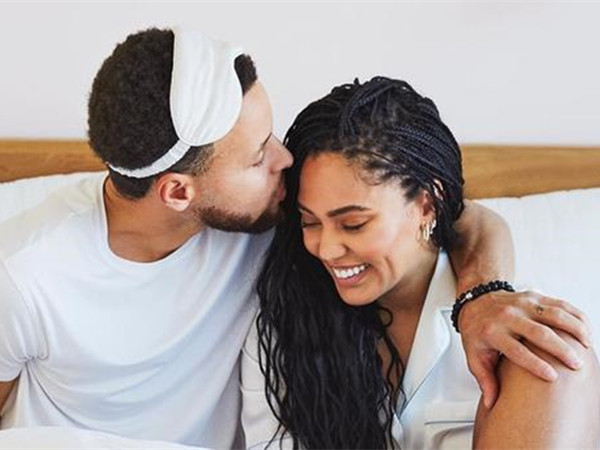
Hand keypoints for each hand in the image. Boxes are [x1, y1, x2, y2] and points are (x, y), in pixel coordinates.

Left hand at [459, 290, 592, 408]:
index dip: (534, 363)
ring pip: (552, 315)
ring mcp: (521, 304)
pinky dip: (575, 315)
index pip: (516, 350)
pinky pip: (558, 303)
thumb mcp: (474, 356)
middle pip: (538, 333)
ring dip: (573, 329)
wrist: (475, 302)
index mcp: (492, 332)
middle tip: (576, 365)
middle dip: (560, 349)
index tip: (552, 377)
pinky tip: (585, 329)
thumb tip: (491, 403)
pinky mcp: (532, 296)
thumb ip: (484, 380)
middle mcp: (507, 316)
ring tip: (586, 346)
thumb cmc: (477, 333)